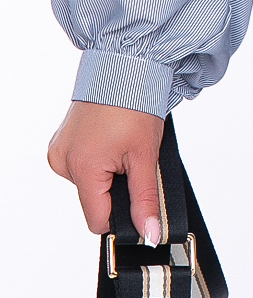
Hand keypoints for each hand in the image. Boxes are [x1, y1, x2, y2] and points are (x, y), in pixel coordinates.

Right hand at [47, 100, 164, 240]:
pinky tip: (108, 137)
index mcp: (82, 168)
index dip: (121, 214)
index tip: (136, 196)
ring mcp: (59, 150)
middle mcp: (63, 161)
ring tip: (120, 142)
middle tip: (131, 158)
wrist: (126, 64)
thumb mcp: (146, 155)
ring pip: (88, 183)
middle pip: (93, 200)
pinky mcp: (60, 141)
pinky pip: (80, 165)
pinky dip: (96, 158)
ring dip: (106, 172)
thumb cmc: (135, 101)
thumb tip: (149, 234)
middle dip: (115, 187)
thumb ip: (146, 199)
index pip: (98, 220)